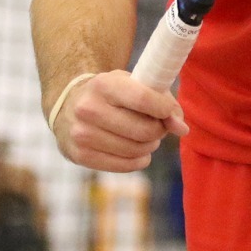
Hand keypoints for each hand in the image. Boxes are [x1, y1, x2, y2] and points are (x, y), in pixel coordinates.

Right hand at [51, 69, 188, 172]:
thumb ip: (161, 99)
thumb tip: (181, 127)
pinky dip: (140, 160)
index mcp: (103, 84)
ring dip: (150, 145)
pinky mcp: (80, 156)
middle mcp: (88, 109)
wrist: (69, 106)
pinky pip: (125, 165)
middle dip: (159, 130)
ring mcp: (82, 135)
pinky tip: (138, 151)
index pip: (143, 99)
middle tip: (159, 126)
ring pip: (136, 150)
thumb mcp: (132, 84)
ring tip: (147, 136)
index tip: (170, 112)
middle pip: (143, 130)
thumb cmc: (111, 94)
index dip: (165, 109)